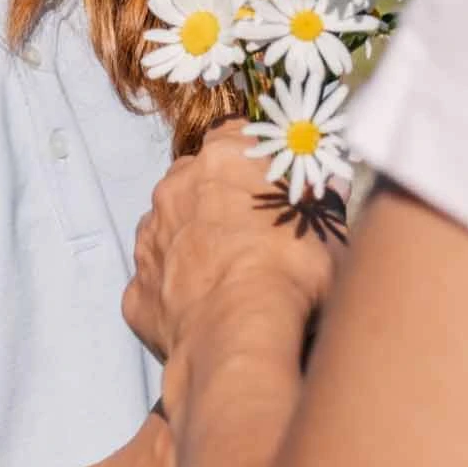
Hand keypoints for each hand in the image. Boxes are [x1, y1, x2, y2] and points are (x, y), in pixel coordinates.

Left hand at [124, 120, 339, 367]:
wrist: (242, 331)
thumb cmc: (290, 268)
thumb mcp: (328, 225)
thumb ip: (323, 198)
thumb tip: (330, 186)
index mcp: (222, 159)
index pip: (232, 135)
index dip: (252, 159)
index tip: (270, 181)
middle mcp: (175, 189)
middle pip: (194, 182)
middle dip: (218, 201)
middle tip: (253, 234)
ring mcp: (150, 240)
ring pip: (169, 231)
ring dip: (192, 246)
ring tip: (229, 278)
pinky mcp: (138, 291)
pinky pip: (157, 285)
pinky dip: (176, 295)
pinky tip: (206, 312)